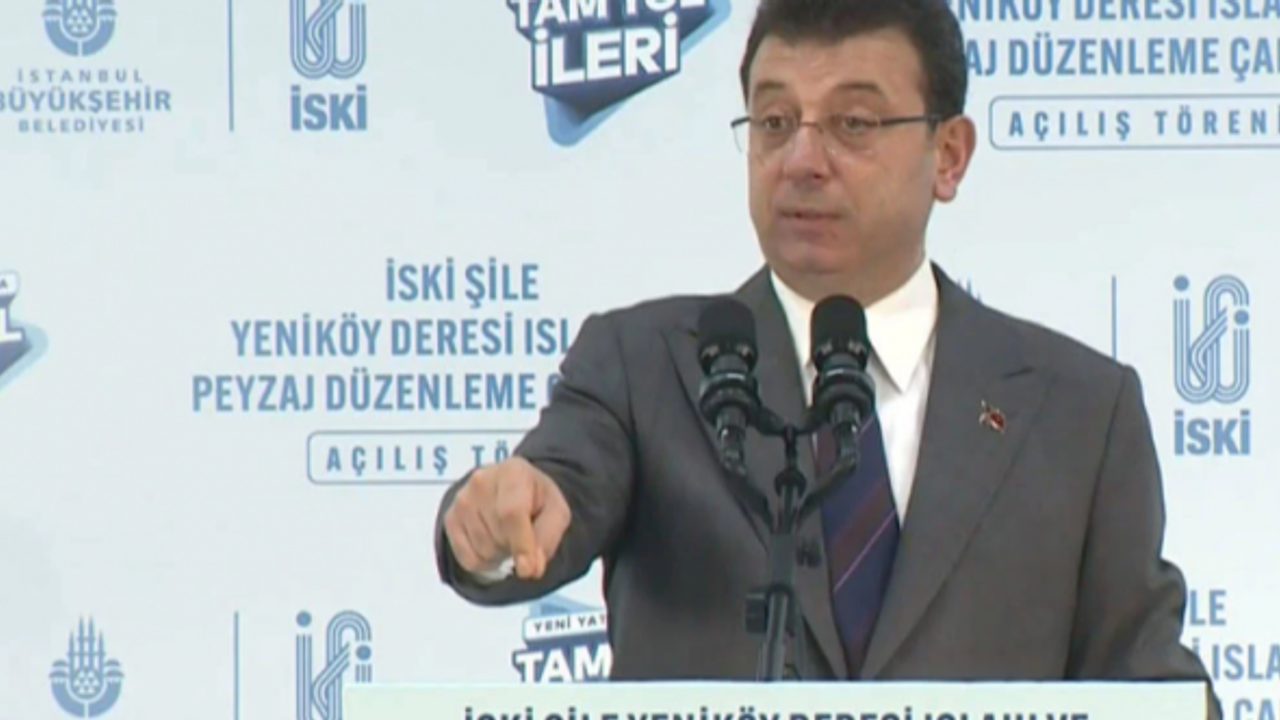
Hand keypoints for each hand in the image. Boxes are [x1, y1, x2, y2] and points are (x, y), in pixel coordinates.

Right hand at [443, 456, 571, 579]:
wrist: (511, 487)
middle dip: (515, 548)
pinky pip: (467, 559)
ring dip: (500, 554)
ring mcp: (461, 500)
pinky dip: (484, 561)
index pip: (512, 512)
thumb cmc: (536, 499)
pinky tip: (492, 542)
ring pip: (482, 550)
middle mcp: (480, 481)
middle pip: (498, 535)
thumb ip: (548, 537)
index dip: (521, 544)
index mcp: (512, 472)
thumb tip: (531, 568)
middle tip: (523, 536)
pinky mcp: (450, 519)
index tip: (528, 570)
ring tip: (507, 535)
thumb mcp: (556, 512)